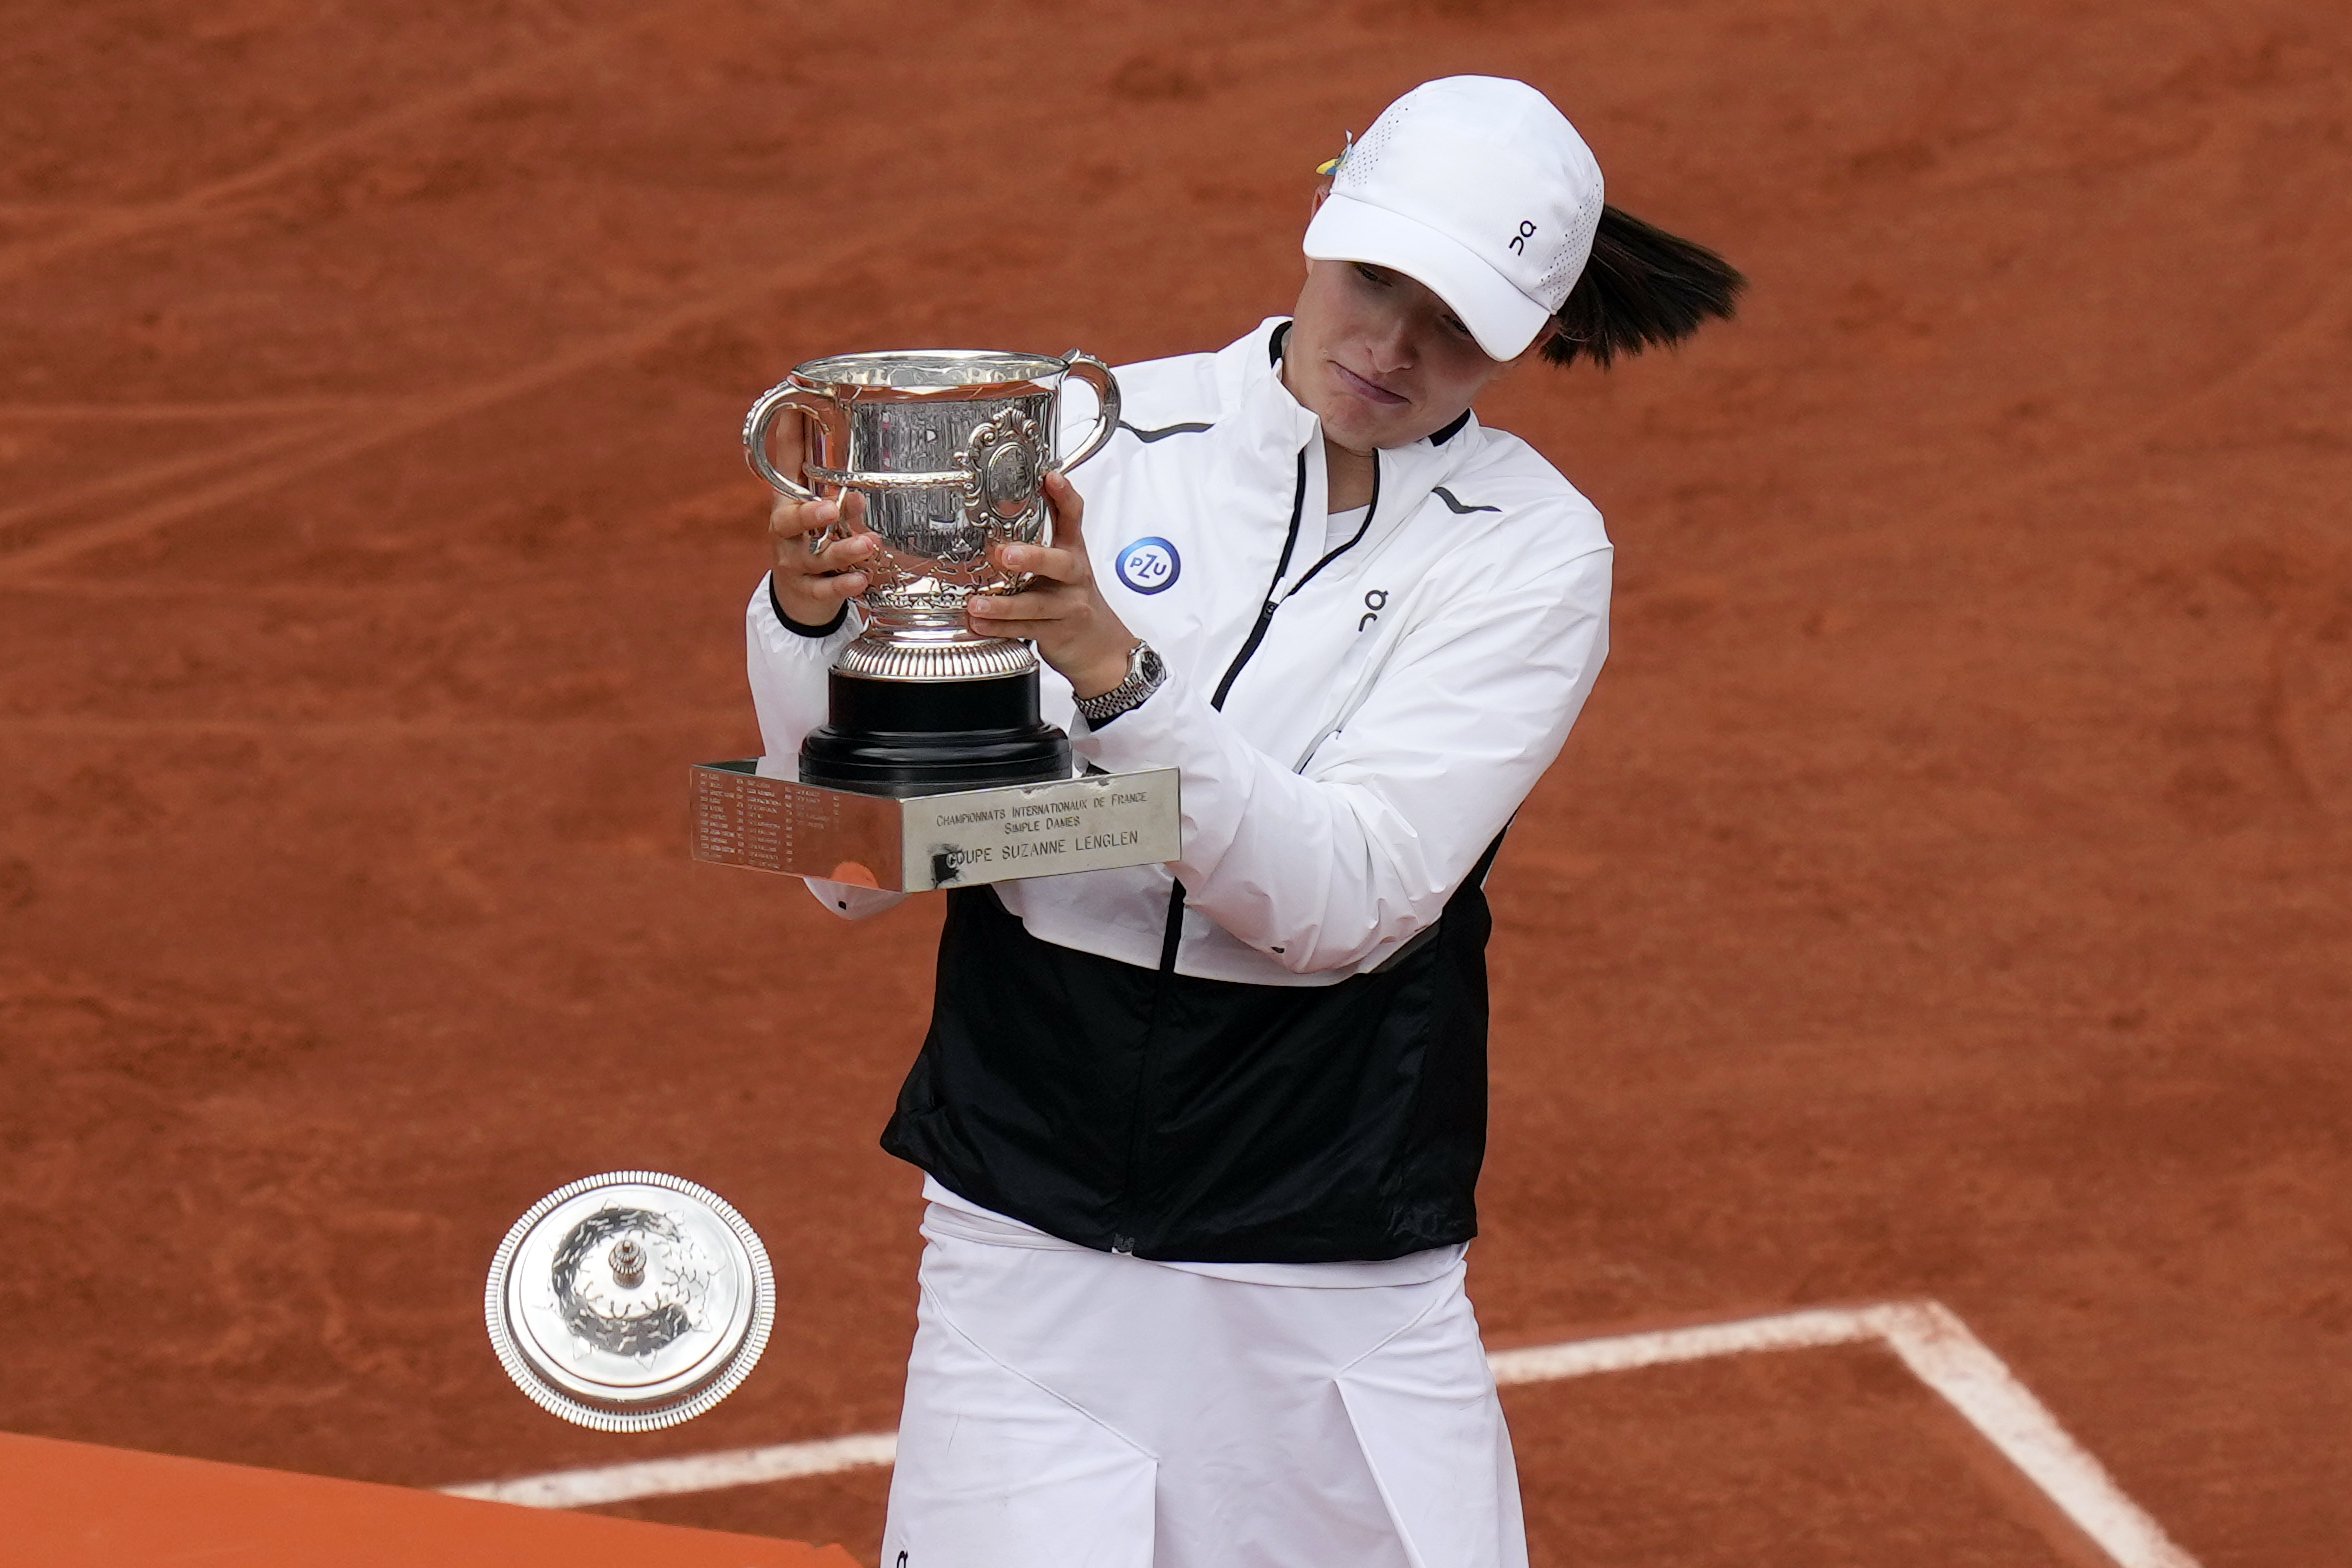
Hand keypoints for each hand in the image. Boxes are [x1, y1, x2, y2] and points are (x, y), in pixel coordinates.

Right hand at [763, 409, 877, 628]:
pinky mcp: (806, 590)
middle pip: (789, 520)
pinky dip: (842, 586)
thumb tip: (850, 470)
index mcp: (788, 503)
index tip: (795, 409)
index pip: (785, 467)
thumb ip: (833, 490)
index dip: (788, 437)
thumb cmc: (810, 541)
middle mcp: (786, 532)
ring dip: (842, 550)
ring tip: (868, 544)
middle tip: (831, 507)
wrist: (797, 596)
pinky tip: (860, 580)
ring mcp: (793, 562)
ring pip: (813, 557)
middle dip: (809, 514)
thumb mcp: (817, 510)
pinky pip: (823, 590)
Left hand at [968, 470, 1136, 698]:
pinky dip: (1000, 629)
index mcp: (1073, 553)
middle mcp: (1074, 577)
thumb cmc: (1074, 599)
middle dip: (1034, 558)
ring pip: (1036, 605)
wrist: (1102, 648)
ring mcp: (1068, 607)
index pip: (1074, 518)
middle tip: (1005, 554)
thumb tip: (1017, 497)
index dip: (1064, 496)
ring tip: (977, 603)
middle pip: (1060, 563)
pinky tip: (979, 624)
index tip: (1051, 477)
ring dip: (1004, 605)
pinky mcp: (1058, 634)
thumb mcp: (1066, 563)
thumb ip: (1046, 533)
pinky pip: (1027, 631)